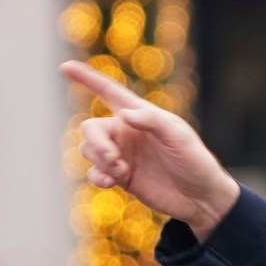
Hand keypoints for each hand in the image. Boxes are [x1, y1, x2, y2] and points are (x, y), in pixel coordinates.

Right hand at [64, 61, 241, 237]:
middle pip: (91, 128)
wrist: (201, 198)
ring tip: (120, 171)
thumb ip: (153, 122)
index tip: (65, 67)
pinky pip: (95, 172)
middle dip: (96, 142)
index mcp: (140, 114)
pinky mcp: (121, 177)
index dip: (87, 78)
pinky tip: (109, 182)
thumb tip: (125, 115)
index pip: (109, 91)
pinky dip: (97, 176)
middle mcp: (126, 132)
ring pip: (89, 150)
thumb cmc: (195, 160)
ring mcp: (122, 155)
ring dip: (99, 161)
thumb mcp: (179, 137)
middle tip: (113, 158)